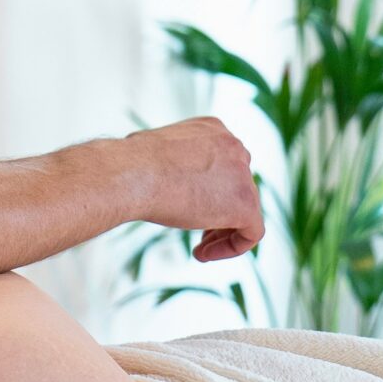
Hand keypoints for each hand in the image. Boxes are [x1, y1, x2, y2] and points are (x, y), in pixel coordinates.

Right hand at [123, 115, 262, 261]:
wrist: (131, 173)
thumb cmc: (130, 164)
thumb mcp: (156, 152)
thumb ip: (175, 162)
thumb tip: (167, 177)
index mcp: (213, 129)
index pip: (225, 164)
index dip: (211, 190)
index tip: (190, 207)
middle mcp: (233, 145)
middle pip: (238, 186)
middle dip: (219, 211)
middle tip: (198, 232)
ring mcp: (243, 173)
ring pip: (246, 210)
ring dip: (222, 231)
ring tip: (198, 247)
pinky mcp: (245, 203)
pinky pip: (252, 232)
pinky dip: (232, 247)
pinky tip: (201, 253)